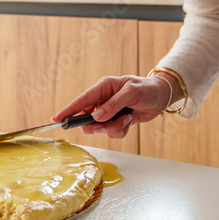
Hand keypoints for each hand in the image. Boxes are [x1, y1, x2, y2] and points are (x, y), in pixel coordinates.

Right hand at [51, 75, 173, 138]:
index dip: (69, 110)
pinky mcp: (115, 121)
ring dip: (114, 127)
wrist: (161, 97)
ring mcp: (108, 112)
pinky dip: (121, 130)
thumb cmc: (147, 89)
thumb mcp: (132, 93)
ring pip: (100, 128)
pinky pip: (111, 132)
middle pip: (88, 118)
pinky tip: (130, 121)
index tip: (57, 119)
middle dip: (98, 125)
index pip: (82, 100)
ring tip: (127, 119)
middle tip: (108, 123)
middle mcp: (103, 100)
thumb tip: (96, 115)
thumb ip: (113, 104)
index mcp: (103, 87)